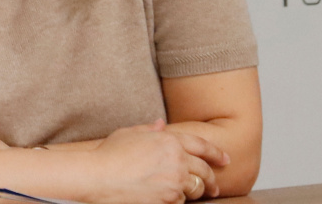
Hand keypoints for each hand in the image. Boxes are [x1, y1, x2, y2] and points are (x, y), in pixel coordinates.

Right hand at [88, 120, 227, 203]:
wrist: (97, 176)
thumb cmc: (108, 155)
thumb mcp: (129, 134)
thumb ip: (149, 130)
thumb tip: (161, 124)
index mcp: (168, 140)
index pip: (201, 145)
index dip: (216, 152)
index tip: (225, 159)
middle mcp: (176, 159)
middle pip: (204, 171)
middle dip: (211, 179)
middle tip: (214, 186)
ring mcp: (174, 180)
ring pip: (195, 189)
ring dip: (193, 192)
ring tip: (186, 193)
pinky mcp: (169, 198)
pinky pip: (180, 202)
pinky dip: (176, 201)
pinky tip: (166, 198)